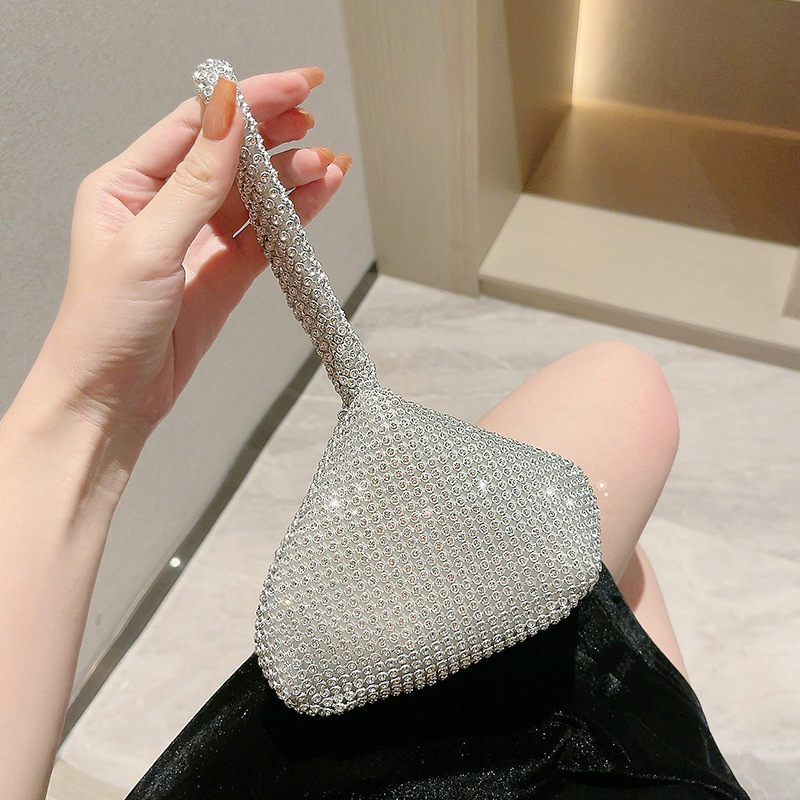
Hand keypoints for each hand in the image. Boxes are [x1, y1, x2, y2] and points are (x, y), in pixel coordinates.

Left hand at [40, 67, 349, 442]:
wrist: (112, 399)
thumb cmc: (104, 326)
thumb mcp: (148, 245)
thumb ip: (195, 182)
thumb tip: (226, 115)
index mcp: (128, 185)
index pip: (196, 125)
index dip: (246, 101)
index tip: (295, 87)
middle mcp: (164, 206)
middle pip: (230, 154)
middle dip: (274, 135)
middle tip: (315, 122)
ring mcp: (198, 240)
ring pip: (254, 196)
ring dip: (292, 178)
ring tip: (329, 163)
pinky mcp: (223, 274)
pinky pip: (265, 236)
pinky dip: (294, 217)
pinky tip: (320, 196)